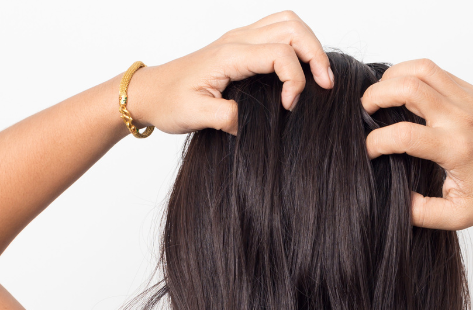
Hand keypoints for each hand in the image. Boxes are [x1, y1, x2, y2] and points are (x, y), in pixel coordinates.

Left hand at [125, 11, 333, 134]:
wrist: (148, 92)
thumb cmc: (168, 101)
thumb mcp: (196, 116)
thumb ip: (228, 118)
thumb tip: (256, 122)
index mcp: (229, 55)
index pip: (281, 54)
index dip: (295, 81)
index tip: (289, 108)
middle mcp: (238, 40)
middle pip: (293, 28)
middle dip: (316, 55)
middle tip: (324, 85)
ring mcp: (240, 39)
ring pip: (288, 23)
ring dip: (309, 46)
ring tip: (317, 76)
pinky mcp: (240, 45)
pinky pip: (277, 31)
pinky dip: (297, 45)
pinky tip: (298, 71)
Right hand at [361, 59, 472, 229]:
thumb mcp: (457, 216)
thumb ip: (421, 213)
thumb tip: (394, 199)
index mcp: (456, 149)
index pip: (405, 135)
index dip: (377, 142)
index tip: (369, 152)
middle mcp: (462, 119)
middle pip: (409, 87)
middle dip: (376, 96)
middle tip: (365, 111)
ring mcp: (467, 100)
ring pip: (421, 69)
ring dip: (392, 77)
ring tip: (381, 97)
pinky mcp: (470, 91)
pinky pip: (434, 71)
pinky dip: (410, 75)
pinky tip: (401, 94)